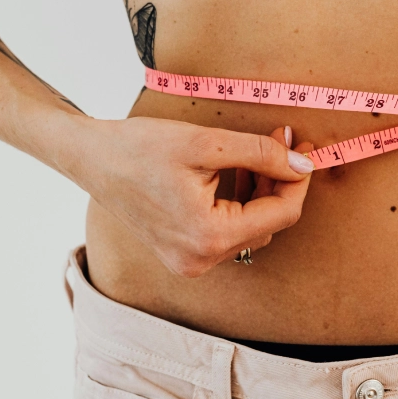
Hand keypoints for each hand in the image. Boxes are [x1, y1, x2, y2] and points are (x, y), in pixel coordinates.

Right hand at [74, 117, 314, 276]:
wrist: (92, 159)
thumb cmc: (141, 148)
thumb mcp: (207, 143)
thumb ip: (262, 154)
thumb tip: (303, 165)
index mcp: (209, 237)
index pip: (281, 214)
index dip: (299, 179)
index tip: (305, 149)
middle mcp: (201, 259)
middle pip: (268, 221)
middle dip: (282, 179)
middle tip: (284, 138)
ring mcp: (191, 260)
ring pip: (252, 226)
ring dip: (264, 189)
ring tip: (265, 150)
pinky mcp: (184, 252)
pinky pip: (230, 229)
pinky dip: (243, 201)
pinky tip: (243, 172)